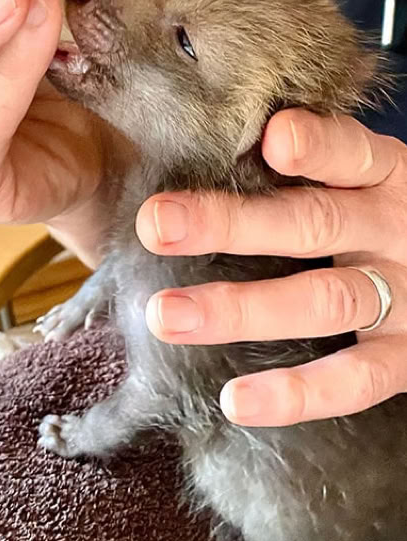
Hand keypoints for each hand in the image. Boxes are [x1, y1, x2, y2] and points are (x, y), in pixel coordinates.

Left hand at [136, 109, 406, 425]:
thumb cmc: (382, 219)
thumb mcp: (364, 183)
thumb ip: (315, 168)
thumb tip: (216, 150)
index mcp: (384, 178)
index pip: (350, 154)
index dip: (316, 147)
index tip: (271, 140)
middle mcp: (393, 232)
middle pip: (313, 224)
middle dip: (230, 224)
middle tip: (158, 224)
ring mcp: (403, 298)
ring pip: (323, 302)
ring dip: (240, 310)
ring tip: (168, 316)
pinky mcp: (406, 358)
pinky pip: (354, 379)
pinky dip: (296, 393)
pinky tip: (237, 400)